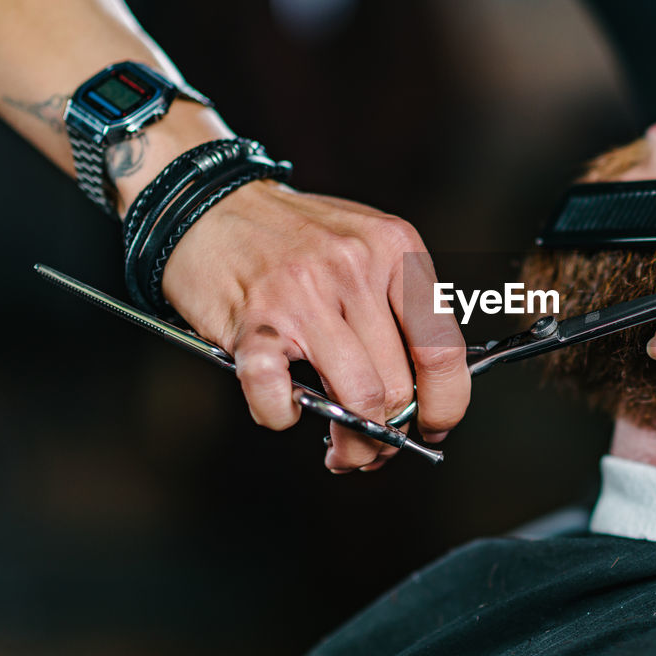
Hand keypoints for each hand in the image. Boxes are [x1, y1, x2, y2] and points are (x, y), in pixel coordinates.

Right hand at [161, 180, 470, 471]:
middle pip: (398, 385)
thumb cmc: (293, 234)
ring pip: (356, 399)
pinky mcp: (253, 322)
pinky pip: (278, 395)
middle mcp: (354, 268)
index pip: (443, 347)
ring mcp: (303, 294)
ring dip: (352, 443)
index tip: (435, 425)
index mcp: (395, 249)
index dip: (445, 402)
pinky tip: (285, 411)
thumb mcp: (367, 245)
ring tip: (342, 452)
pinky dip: (282, 417)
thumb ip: (397, 306)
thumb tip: (424, 388)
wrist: (210, 203)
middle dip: (390, 435)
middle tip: (377, 448)